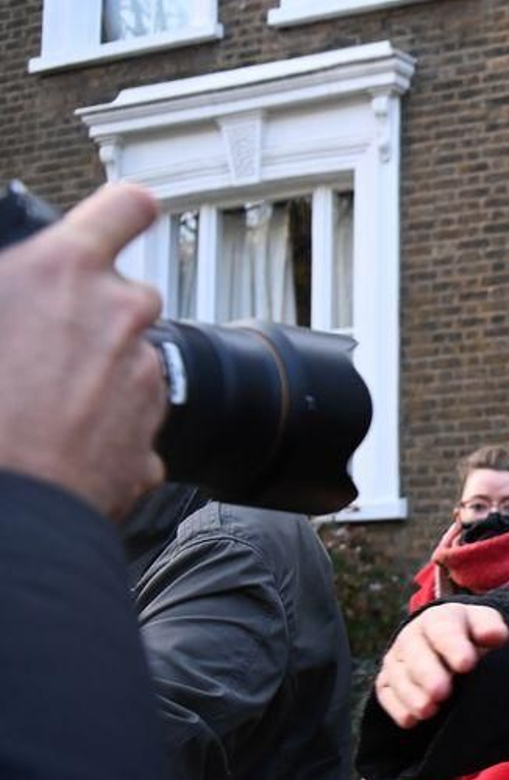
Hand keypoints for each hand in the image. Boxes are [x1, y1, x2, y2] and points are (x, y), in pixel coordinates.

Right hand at [0, 183, 165, 517]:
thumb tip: (20, 299)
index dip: (124, 212)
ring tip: (38, 405)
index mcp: (65, 269)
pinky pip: (129, 420)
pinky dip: (104, 428)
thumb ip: (12, 287)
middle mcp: (120, 314)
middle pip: (126, 295)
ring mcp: (143, 377)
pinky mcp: (152, 436)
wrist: (2, 501)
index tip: (125, 216)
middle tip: (39, 348)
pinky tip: (58, 443)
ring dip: (98, 375)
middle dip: (93, 316)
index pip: (126, 207)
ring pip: (129, 360)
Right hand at [374, 604, 508, 727]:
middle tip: (442, 692)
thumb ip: (490, 629)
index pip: (443, 629)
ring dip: (412, 694)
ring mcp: (397, 659)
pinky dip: (397, 708)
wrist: (449, 649)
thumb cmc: (471, 638)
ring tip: (428, 711)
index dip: (453, 646)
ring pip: (398, 675)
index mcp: (438, 618)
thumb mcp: (484, 627)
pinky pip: (386, 694)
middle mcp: (412, 636)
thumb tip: (496, 635)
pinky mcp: (387, 681)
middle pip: (415, 653)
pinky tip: (411, 720)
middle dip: (427, 673)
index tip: (467, 664)